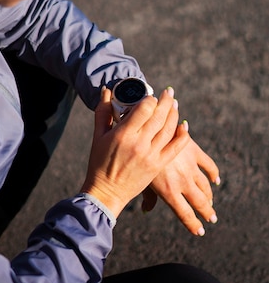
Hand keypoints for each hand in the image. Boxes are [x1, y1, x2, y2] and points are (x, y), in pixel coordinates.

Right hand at [81, 87, 189, 217]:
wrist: (106, 192)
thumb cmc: (99, 162)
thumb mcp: (98, 135)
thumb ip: (103, 111)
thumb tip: (107, 90)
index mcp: (123, 134)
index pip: (144, 109)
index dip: (150, 99)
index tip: (151, 96)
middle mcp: (139, 143)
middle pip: (159, 116)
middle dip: (166, 101)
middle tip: (169, 92)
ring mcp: (151, 155)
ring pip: (169, 129)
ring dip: (174, 114)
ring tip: (174, 104)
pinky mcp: (158, 165)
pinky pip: (175, 147)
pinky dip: (182, 135)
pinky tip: (184, 125)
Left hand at [141, 134, 220, 235]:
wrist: (147, 131)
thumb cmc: (138, 158)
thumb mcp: (142, 179)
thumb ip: (148, 196)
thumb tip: (145, 210)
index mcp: (169, 192)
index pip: (185, 214)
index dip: (194, 225)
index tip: (200, 232)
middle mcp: (183, 182)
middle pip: (200, 202)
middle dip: (207, 212)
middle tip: (212, 218)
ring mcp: (190, 167)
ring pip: (206, 187)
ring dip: (209, 196)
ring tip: (210, 203)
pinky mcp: (194, 152)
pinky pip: (209, 166)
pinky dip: (213, 174)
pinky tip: (215, 179)